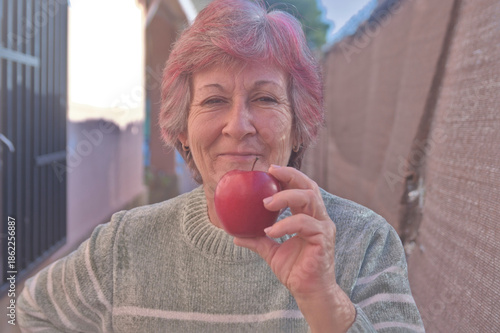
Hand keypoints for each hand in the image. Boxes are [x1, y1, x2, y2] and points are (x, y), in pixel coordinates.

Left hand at [234, 165, 354, 331]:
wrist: (309, 293)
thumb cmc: (295, 271)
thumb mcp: (271, 252)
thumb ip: (257, 240)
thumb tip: (235, 235)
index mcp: (309, 217)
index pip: (302, 188)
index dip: (288, 176)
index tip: (269, 170)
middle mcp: (319, 218)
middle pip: (309, 186)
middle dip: (291, 175)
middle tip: (271, 171)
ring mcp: (323, 227)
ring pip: (309, 199)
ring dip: (286, 197)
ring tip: (266, 203)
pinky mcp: (323, 238)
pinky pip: (304, 224)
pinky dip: (285, 224)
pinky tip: (270, 231)